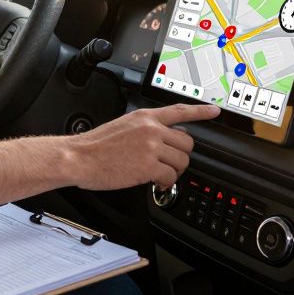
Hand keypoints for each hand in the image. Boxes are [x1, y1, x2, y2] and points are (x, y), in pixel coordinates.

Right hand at [59, 104, 219, 190]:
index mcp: (145, 117)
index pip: (180, 111)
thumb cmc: (95, 146)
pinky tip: (155, 183)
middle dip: (180, 155)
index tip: (214, 111)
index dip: (201, 111)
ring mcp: (151, 147)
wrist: (78, 158)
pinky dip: (165, 183)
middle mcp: (151, 129)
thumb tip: (165, 136)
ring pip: (182, 161)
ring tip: (158, 174)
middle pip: (187, 142)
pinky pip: (171, 177)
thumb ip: (145, 129)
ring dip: (173, 171)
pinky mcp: (149, 166)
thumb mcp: (123, 126)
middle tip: (167, 163)